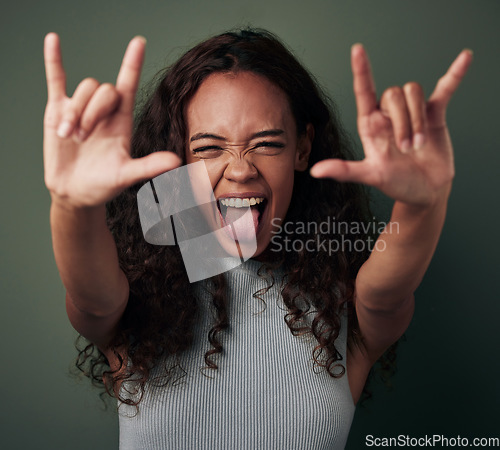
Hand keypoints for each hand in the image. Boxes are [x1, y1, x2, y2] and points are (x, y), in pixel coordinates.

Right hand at [43, 33, 180, 208]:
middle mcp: (104, 111)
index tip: (139, 42)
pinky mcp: (58, 111)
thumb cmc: (104, 185)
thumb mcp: (126, 175)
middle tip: (83, 137)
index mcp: (122, 120)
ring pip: (81, 90)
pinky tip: (53, 40)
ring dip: (75, 112)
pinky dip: (54, 60)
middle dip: (92, 111)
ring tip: (69, 136)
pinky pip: (56, 80)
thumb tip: (177, 162)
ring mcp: (81, 109)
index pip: (129, 85)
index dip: (133, 64)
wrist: (75, 193)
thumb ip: (150, 166)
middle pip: (102, 90)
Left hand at [310, 44, 472, 206]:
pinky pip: (444, 89)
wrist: (424, 192)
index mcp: (371, 124)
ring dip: (418, 119)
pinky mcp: (434, 114)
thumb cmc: (396, 184)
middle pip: (395, 94)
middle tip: (407, 148)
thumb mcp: (370, 176)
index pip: (364, 91)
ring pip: (414, 93)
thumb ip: (345, 171)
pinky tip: (464, 60)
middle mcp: (389, 115)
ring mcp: (411, 113)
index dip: (361, 70)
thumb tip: (316, 171)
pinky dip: (454, 75)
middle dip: (404, 121)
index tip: (357, 49)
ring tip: (419, 145)